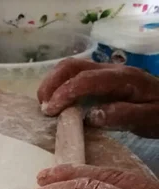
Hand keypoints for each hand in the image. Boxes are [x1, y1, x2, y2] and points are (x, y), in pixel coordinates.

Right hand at [38, 59, 158, 137]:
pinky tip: (56, 103)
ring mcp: (104, 71)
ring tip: (46, 106)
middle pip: (72, 66)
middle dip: (51, 84)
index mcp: (122, 79)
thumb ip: (123, 116)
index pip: (85, 79)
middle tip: (42, 107)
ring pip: (70, 68)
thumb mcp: (148, 119)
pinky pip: (74, 75)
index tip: (50, 112)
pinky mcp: (100, 77)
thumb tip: (91, 116)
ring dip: (52, 84)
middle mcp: (111, 69)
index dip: (64, 93)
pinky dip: (59, 86)